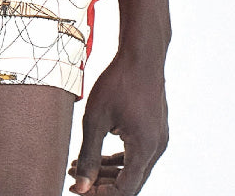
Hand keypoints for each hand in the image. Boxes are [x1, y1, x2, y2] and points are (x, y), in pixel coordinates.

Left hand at [69, 53, 167, 193]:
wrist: (141, 54)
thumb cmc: (118, 81)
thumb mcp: (96, 118)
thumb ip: (89, 155)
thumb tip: (81, 186)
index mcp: (145, 149)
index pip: (124, 190)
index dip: (99, 194)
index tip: (76, 189)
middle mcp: (156, 148)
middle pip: (129, 182)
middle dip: (101, 184)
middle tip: (75, 179)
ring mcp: (158, 138)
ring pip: (133, 168)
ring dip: (108, 171)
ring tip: (79, 165)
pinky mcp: (155, 129)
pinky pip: (137, 154)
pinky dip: (118, 158)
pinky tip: (98, 152)